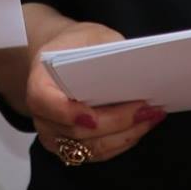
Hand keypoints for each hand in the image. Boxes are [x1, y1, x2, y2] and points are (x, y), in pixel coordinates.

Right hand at [22, 21, 165, 166]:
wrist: (62, 60)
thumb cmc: (77, 45)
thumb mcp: (92, 36)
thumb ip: (109, 50)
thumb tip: (136, 69)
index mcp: (39, 81)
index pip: (44, 102)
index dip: (67, 113)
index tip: (94, 117)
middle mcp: (42, 114)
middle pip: (76, 131)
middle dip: (115, 123)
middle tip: (145, 109)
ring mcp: (54, 135)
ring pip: (91, 148)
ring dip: (125, 136)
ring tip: (151, 117)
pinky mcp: (70, 148)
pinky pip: (98, 153)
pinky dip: (122, 142)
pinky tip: (141, 126)